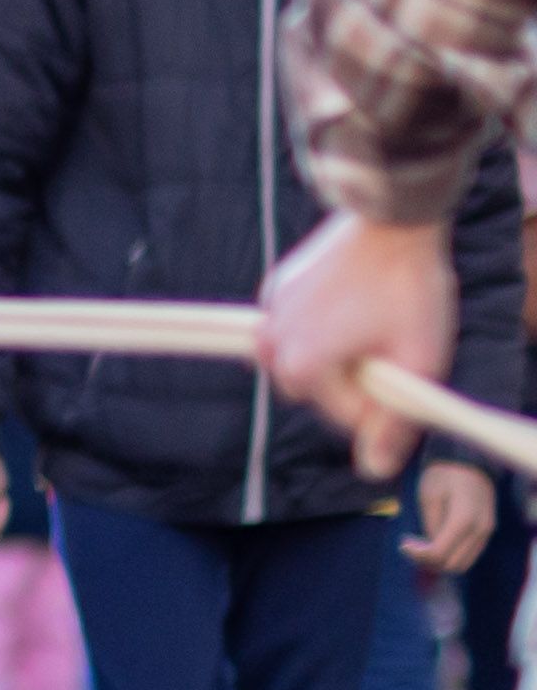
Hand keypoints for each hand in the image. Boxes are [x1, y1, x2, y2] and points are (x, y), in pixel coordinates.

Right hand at [264, 208, 454, 474]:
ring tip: (366, 330)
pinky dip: (313, 328)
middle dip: (344, 382)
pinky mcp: (276, 285)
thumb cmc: (409, 291)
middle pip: (308, 388)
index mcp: (303, 365)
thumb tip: (375, 470)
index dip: (378, 404)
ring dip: (326, 356)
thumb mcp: (418, 362)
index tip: (403, 379)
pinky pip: (288, 324)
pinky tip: (349, 308)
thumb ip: (394, 422)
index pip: (339, 413)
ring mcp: (271, 309)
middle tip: (385, 353)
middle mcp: (273, 340)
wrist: (391, 219)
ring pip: (294, 356)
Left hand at [413, 457, 498, 573]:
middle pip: (453, 565)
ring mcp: (486, 532)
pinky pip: (468, 554)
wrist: (468, 463)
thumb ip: (430, 526)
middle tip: (410, 547)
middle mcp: (480, 530)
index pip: (440, 553)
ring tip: (421, 545)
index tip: (403, 545)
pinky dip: (451, 555)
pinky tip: (434, 541)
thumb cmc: (443, 476)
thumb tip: (428, 548)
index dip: (418, 555)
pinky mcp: (486, 532)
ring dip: (440, 561)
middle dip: (429, 562)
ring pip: (463, 563)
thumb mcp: (429, 498)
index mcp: (464, 520)